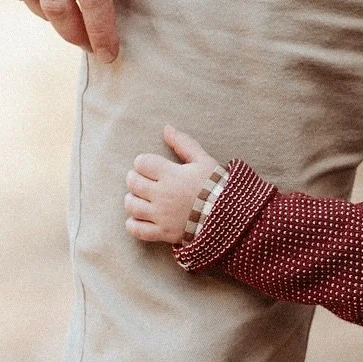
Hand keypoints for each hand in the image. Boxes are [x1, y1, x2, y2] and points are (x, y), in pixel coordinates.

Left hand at [125, 127, 219, 242]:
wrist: (231, 217)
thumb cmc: (218, 187)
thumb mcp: (204, 161)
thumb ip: (184, 144)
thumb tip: (166, 129)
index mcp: (171, 175)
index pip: (141, 163)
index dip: (143, 163)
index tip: (152, 167)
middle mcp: (162, 194)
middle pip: (132, 182)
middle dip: (135, 179)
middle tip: (145, 182)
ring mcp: (162, 215)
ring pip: (131, 205)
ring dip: (133, 200)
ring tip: (142, 199)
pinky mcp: (163, 233)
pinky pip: (137, 230)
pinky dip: (134, 224)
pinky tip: (141, 218)